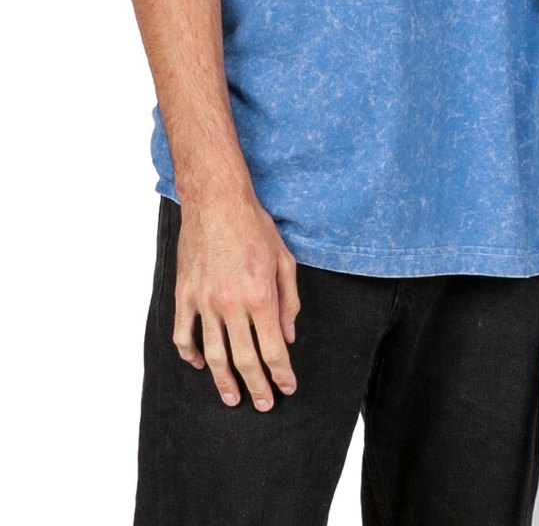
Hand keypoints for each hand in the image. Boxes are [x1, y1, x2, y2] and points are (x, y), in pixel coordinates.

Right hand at [172, 191, 300, 410]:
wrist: (217, 200)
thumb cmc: (255, 226)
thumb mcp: (284, 260)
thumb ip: (289, 301)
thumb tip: (288, 336)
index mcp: (260, 295)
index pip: (273, 348)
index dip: (281, 373)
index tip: (287, 388)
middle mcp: (231, 304)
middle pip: (244, 358)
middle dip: (256, 386)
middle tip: (264, 404)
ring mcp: (203, 301)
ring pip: (212, 353)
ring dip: (223, 380)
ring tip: (232, 398)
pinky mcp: (184, 294)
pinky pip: (182, 333)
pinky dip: (189, 353)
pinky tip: (199, 364)